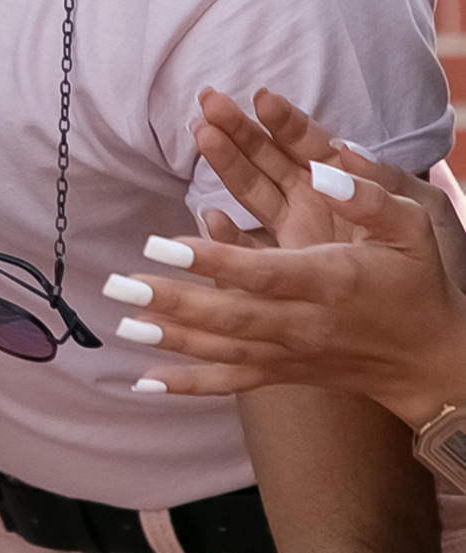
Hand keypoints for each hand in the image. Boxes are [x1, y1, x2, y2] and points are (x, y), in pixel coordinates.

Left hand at [115, 167, 465, 429]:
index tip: (163, 244)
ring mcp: (293, 353)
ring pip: (224, 349)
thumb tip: (321, 168)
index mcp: (330, 279)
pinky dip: (189, 385)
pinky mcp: (285, 373)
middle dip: (174, 300)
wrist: (431, 359)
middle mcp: (306, 322)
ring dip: (169, 337)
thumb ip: (365, 195)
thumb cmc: (415, 281)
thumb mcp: (409, 227)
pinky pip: (234, 383)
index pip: (264, 272)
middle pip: (233, 315)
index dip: (214, 260)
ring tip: (120, 320)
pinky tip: (144, 383)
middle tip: (122, 284)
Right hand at [189, 87, 465, 275]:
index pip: (309, 143)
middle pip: (267, 157)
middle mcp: (313, 201)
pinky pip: (249, 246)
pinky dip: (227, 233)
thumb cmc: (434, 265)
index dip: (284, 121)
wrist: (430, 324)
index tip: (261, 98)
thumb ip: (385, 183)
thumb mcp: (423, 216)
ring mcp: (294, 232)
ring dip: (225, 162)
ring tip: (202, 134)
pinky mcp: (282, 267)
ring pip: (250, 189)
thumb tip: (346, 153)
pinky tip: (212, 216)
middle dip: (237, 128)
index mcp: (345, 182)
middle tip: (209, 102)